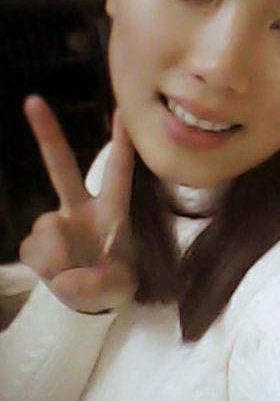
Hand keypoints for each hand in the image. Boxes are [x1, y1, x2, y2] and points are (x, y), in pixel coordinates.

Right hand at [19, 95, 137, 313]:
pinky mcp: (35, 243)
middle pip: (62, 166)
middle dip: (47, 134)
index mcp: (113, 210)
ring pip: (46, 227)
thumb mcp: (121, 288)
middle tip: (33, 100)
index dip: (121, 143)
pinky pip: (34, 251)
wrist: (91, 300)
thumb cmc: (116, 282)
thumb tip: (67, 277)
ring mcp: (55, 223)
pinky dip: (47, 268)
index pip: (118, 172)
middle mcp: (80, 209)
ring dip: (61, 257)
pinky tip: (60, 275)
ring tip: (78, 274)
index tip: (124, 112)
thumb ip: (100, 285)